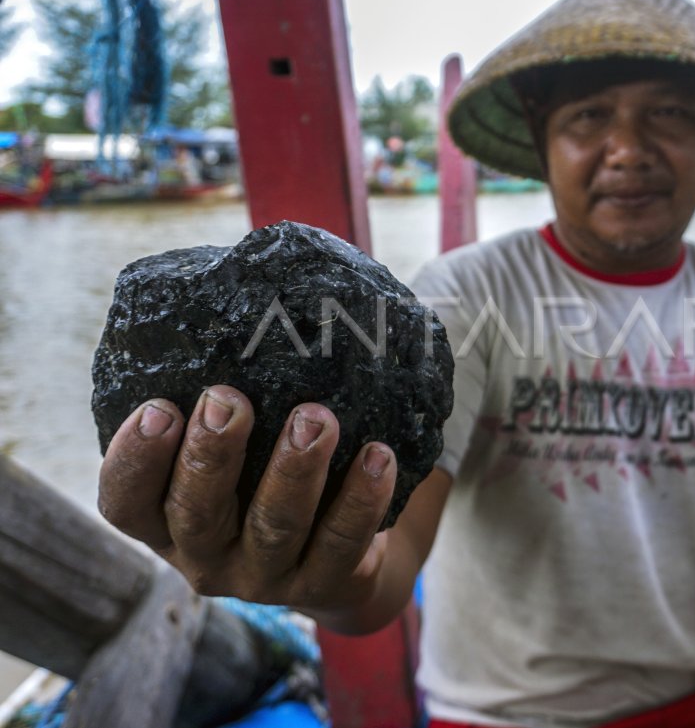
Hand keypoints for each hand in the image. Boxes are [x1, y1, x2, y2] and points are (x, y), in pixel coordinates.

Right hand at [98, 385, 397, 611]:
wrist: (335, 553)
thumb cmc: (264, 473)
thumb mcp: (232, 447)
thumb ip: (218, 400)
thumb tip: (236, 302)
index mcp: (165, 522)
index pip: (125, 503)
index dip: (133, 459)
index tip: (158, 407)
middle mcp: (206, 556)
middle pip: (196, 514)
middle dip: (212, 455)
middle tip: (228, 400)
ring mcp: (264, 578)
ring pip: (275, 527)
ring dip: (294, 470)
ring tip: (316, 418)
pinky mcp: (322, 582)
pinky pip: (343, 541)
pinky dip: (362, 498)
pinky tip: (377, 455)